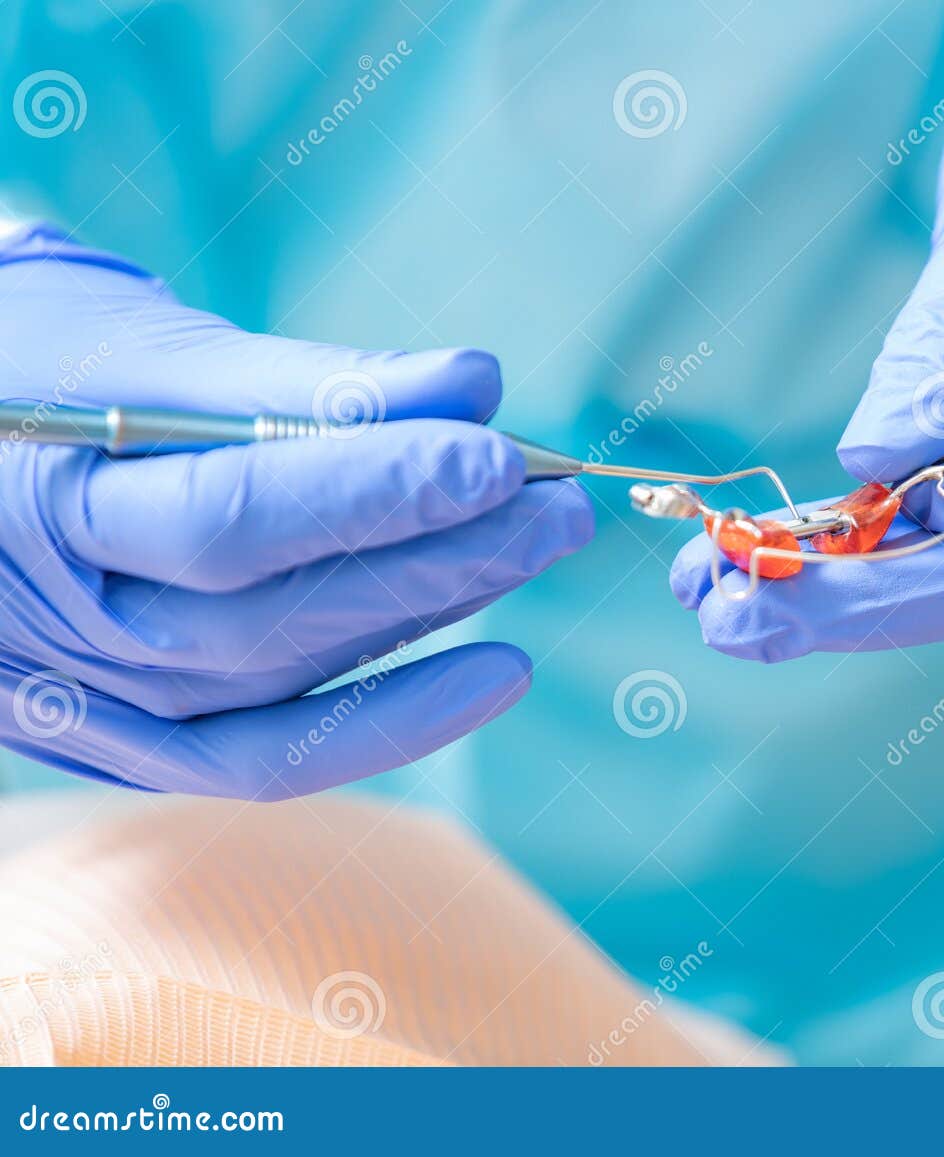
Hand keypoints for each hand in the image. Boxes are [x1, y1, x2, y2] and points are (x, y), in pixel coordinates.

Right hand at [0, 225, 591, 796]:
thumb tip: (474, 384)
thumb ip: (307, 380)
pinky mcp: (133, 740)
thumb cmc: (42, 368)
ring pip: (283, 678)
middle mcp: (58, 621)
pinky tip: (496, 675)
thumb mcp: (146, 348)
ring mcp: (91, 695)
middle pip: (274, 612)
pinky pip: (266, 760)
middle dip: (435, 555)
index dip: (372, 490)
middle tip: (557, 505)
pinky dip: (389, 726)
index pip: (230, 514)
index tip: (499, 454)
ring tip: (533, 545)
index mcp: (40, 498)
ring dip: (428, 615)